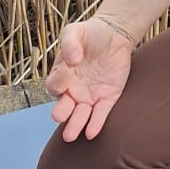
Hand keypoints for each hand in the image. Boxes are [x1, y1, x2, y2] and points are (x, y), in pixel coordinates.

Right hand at [44, 17, 134, 141]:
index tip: (64, 76)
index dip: (58, 82)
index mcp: (62, 75)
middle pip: (63, 106)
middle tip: (59, 117)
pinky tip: (91, 133)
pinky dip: (96, 123)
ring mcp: (90, 95)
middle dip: (61, 113)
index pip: (55, 85)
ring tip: (70, 136)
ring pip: (80, 115)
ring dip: (75, 125)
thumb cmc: (90, 33)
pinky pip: (100, 113)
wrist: (114, 34)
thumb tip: (72, 60)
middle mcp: (73, 89)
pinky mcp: (107, 97)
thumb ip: (69, 43)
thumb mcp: (76, 32)